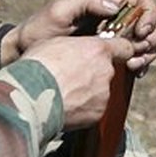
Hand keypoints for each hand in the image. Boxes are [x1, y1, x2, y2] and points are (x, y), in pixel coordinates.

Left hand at [10, 0, 155, 74]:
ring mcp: (113, 40)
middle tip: (138, 54)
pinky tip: (132, 73)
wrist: (24, 56)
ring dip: (148, 54)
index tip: (140, 32)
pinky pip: (134, 58)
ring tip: (133, 66)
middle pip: (150, 23)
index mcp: (105, 4)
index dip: (149, 15)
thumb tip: (116, 7)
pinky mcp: (109, 58)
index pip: (142, 1)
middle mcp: (114, 20)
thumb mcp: (58, 11)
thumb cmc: (38, 31)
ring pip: (146, 42)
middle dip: (152, 38)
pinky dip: (140, 65)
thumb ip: (86, 0)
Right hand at [17, 32, 133, 128]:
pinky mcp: (98, 113)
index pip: (124, 47)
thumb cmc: (38, 66)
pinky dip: (83, 109)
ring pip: (100, 91)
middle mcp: (106, 71)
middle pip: (107, 71)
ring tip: (64, 94)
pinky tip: (65, 106)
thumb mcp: (55, 43)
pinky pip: (94, 109)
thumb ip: (75, 45)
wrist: (31, 96)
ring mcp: (104, 94)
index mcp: (97, 50)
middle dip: (94, 74)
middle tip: (72, 78)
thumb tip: (75, 49)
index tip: (114, 53)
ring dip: (87, 92)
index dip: (119, 50)